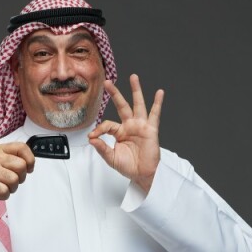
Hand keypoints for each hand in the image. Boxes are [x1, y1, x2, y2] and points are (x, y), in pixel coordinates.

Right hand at [0, 142, 35, 205]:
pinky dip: (4, 196)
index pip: (22, 147)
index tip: (28, 169)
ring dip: (11, 189)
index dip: (30, 160)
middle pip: (21, 166)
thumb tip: (30, 164)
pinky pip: (4, 190)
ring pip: (14, 179)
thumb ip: (13, 160)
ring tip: (2, 188)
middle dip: (20, 178)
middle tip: (11, 182)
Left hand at [88, 74, 163, 192]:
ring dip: (136, 90)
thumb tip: (91, 139)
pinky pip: (155, 114)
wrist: (142, 175)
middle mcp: (130, 126)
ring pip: (138, 104)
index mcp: (119, 132)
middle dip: (115, 94)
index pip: (108, 124)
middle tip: (107, 82)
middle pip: (122, 106)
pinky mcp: (150, 130)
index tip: (93, 137)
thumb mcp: (111, 158)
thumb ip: (101, 148)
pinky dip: (157, 103)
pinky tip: (159, 92)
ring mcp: (140, 126)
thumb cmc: (128, 166)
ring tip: (133, 77)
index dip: (99, 129)